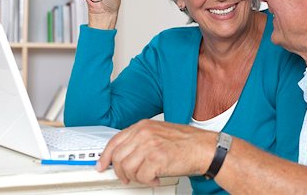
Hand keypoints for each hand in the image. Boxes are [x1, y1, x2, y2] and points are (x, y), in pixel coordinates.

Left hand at [96, 119, 216, 185]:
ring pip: (127, 168)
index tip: (102, 165)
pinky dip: (148, 181)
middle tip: (128, 177)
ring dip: (136, 177)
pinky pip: (141, 176)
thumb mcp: (159, 133)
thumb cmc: (185, 142)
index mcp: (143, 126)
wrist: (204, 148)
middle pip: (118, 157)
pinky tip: (157, 177)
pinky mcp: (157, 158)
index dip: (105, 156)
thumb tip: (125, 154)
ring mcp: (150, 145)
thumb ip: (141, 140)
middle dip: (121, 171)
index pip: (115, 141)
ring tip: (147, 176)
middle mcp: (144, 133)